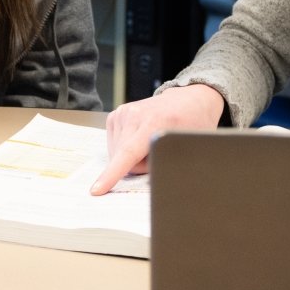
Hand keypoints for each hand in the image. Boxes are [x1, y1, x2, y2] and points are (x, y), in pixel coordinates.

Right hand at [89, 83, 225, 194]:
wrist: (189, 100)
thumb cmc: (192, 125)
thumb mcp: (189, 147)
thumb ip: (168, 164)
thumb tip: (150, 182)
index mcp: (155, 122)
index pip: (128, 153)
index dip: (112, 174)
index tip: (97, 189)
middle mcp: (135, 114)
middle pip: (123, 159)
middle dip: (137, 166)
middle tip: (157, 155)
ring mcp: (123, 113)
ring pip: (116, 154)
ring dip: (131, 158)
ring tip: (149, 143)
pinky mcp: (115, 115)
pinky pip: (114, 146)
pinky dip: (125, 149)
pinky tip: (139, 139)